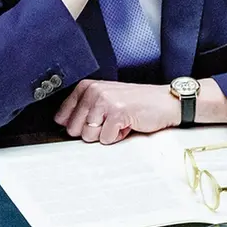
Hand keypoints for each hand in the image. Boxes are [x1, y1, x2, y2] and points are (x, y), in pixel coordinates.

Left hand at [54, 80, 179, 143]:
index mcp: (87, 87)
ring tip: (119, 121)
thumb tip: (62, 124)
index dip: (77, 125)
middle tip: (110, 120)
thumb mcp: (105, 99)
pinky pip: (106, 139)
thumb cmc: (136, 103)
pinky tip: (127, 124)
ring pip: (88, 135)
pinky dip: (118, 137)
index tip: (92, 121)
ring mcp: (105, 101)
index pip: (62, 116)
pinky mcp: (117, 113)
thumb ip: (83, 109)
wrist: (164, 102)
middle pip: (74, 129)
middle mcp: (94, 91)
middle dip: (93, 131)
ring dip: (106, 134)